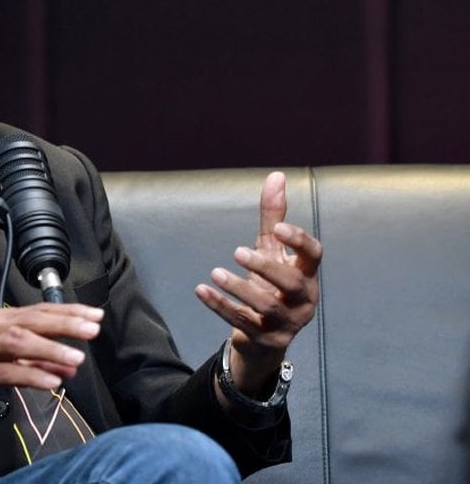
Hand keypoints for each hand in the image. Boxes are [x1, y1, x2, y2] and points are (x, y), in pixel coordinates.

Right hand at [0, 302, 103, 416]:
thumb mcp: (0, 358)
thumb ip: (33, 359)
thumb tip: (67, 365)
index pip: (40, 311)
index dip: (69, 312)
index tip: (96, 314)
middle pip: (34, 320)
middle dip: (66, 323)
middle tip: (93, 328)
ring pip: (21, 342)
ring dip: (51, 349)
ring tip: (78, 358)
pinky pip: (6, 372)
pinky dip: (30, 374)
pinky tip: (51, 381)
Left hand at [194, 171, 322, 396]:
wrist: (263, 335)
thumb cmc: (270, 284)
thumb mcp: (271, 250)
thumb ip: (273, 217)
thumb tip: (276, 175)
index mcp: (307, 274)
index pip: (314, 256)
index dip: (299, 241)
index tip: (278, 228)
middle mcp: (302, 300)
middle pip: (291, 284)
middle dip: (265, 267)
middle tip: (237, 251)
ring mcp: (286, 323)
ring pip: (266, 307)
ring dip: (239, 288)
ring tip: (215, 273)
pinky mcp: (266, 339)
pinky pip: (243, 323)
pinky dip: (220, 307)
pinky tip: (201, 290)